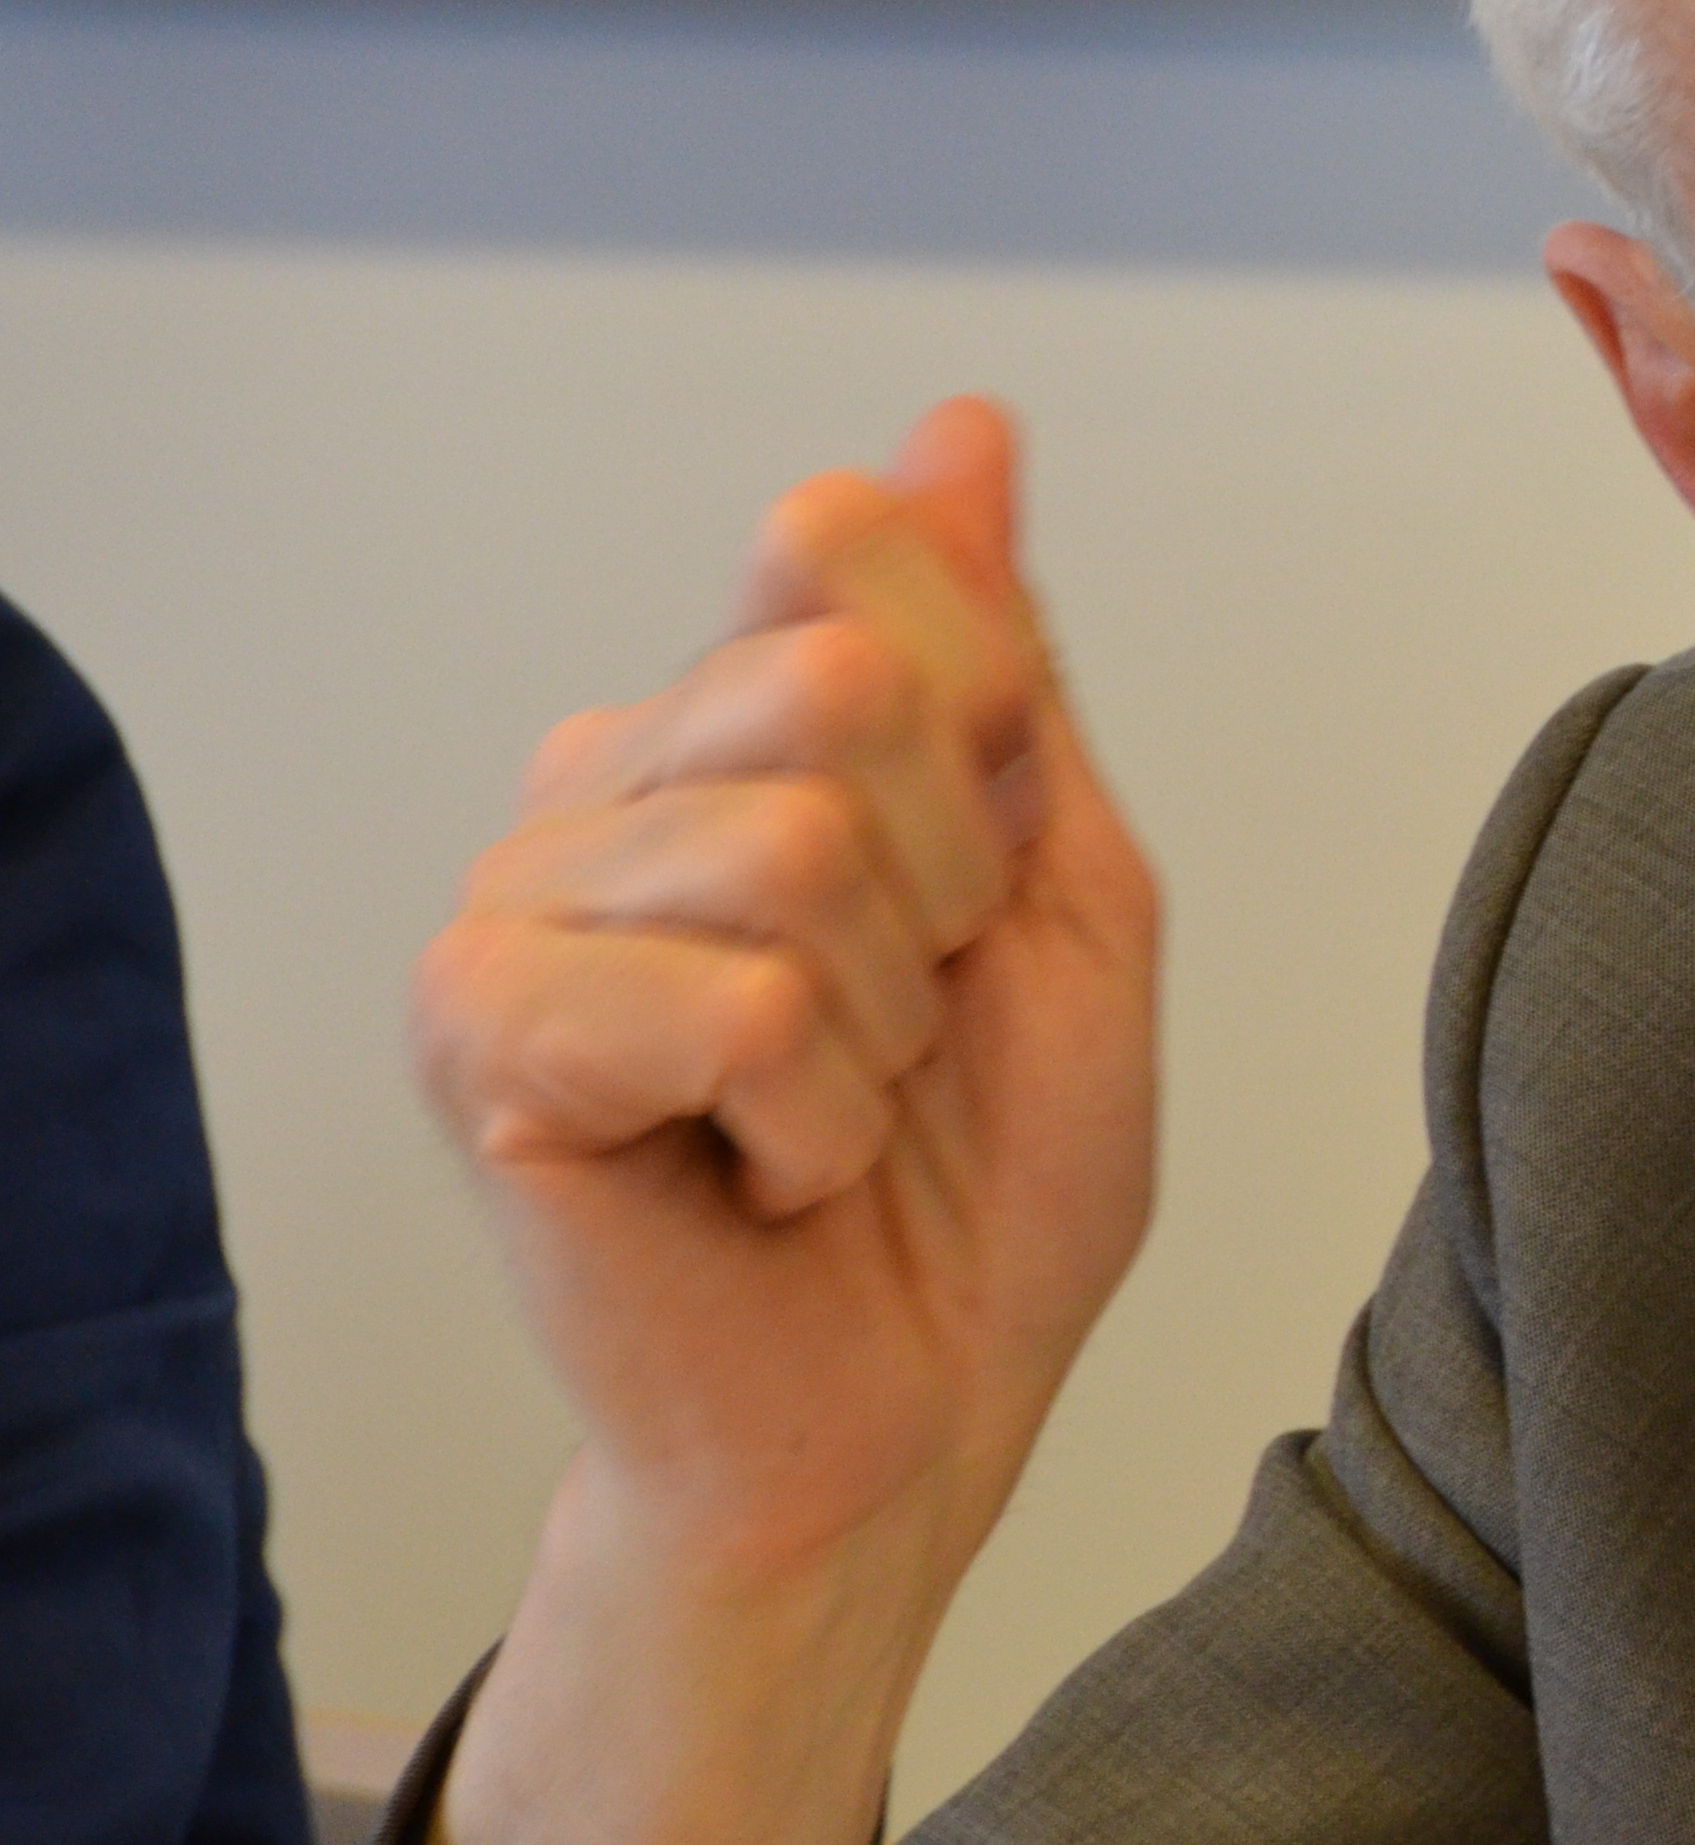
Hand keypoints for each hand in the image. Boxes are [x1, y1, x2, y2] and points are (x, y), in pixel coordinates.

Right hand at [367, 401, 1158, 1844]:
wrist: (910, 1420)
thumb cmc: (982, 1181)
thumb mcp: (1065, 884)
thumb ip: (1006, 654)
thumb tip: (960, 424)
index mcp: (729, 719)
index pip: (856, 546)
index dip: (993, 732)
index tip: (979, 883)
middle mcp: (596, 774)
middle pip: (849, 683)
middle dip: (954, 887)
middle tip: (899, 1031)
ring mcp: (516, 899)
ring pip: (801, 842)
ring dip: (883, 1017)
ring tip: (825, 1111)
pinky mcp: (479, 1033)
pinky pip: (735, 997)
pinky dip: (808, 1113)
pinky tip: (753, 1175)